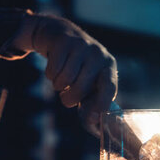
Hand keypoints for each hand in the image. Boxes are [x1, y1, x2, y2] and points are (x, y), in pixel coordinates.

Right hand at [12, 13, 117, 134]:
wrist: (60, 34)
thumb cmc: (78, 67)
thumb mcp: (89, 81)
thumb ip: (93, 104)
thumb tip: (94, 125)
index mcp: (109, 67)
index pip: (109, 87)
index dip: (101, 104)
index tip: (93, 117)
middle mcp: (98, 55)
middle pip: (81, 89)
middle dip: (68, 99)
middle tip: (65, 96)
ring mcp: (81, 46)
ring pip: (64, 81)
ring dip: (58, 86)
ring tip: (62, 79)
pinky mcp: (64, 41)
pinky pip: (52, 71)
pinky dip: (50, 75)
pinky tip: (55, 67)